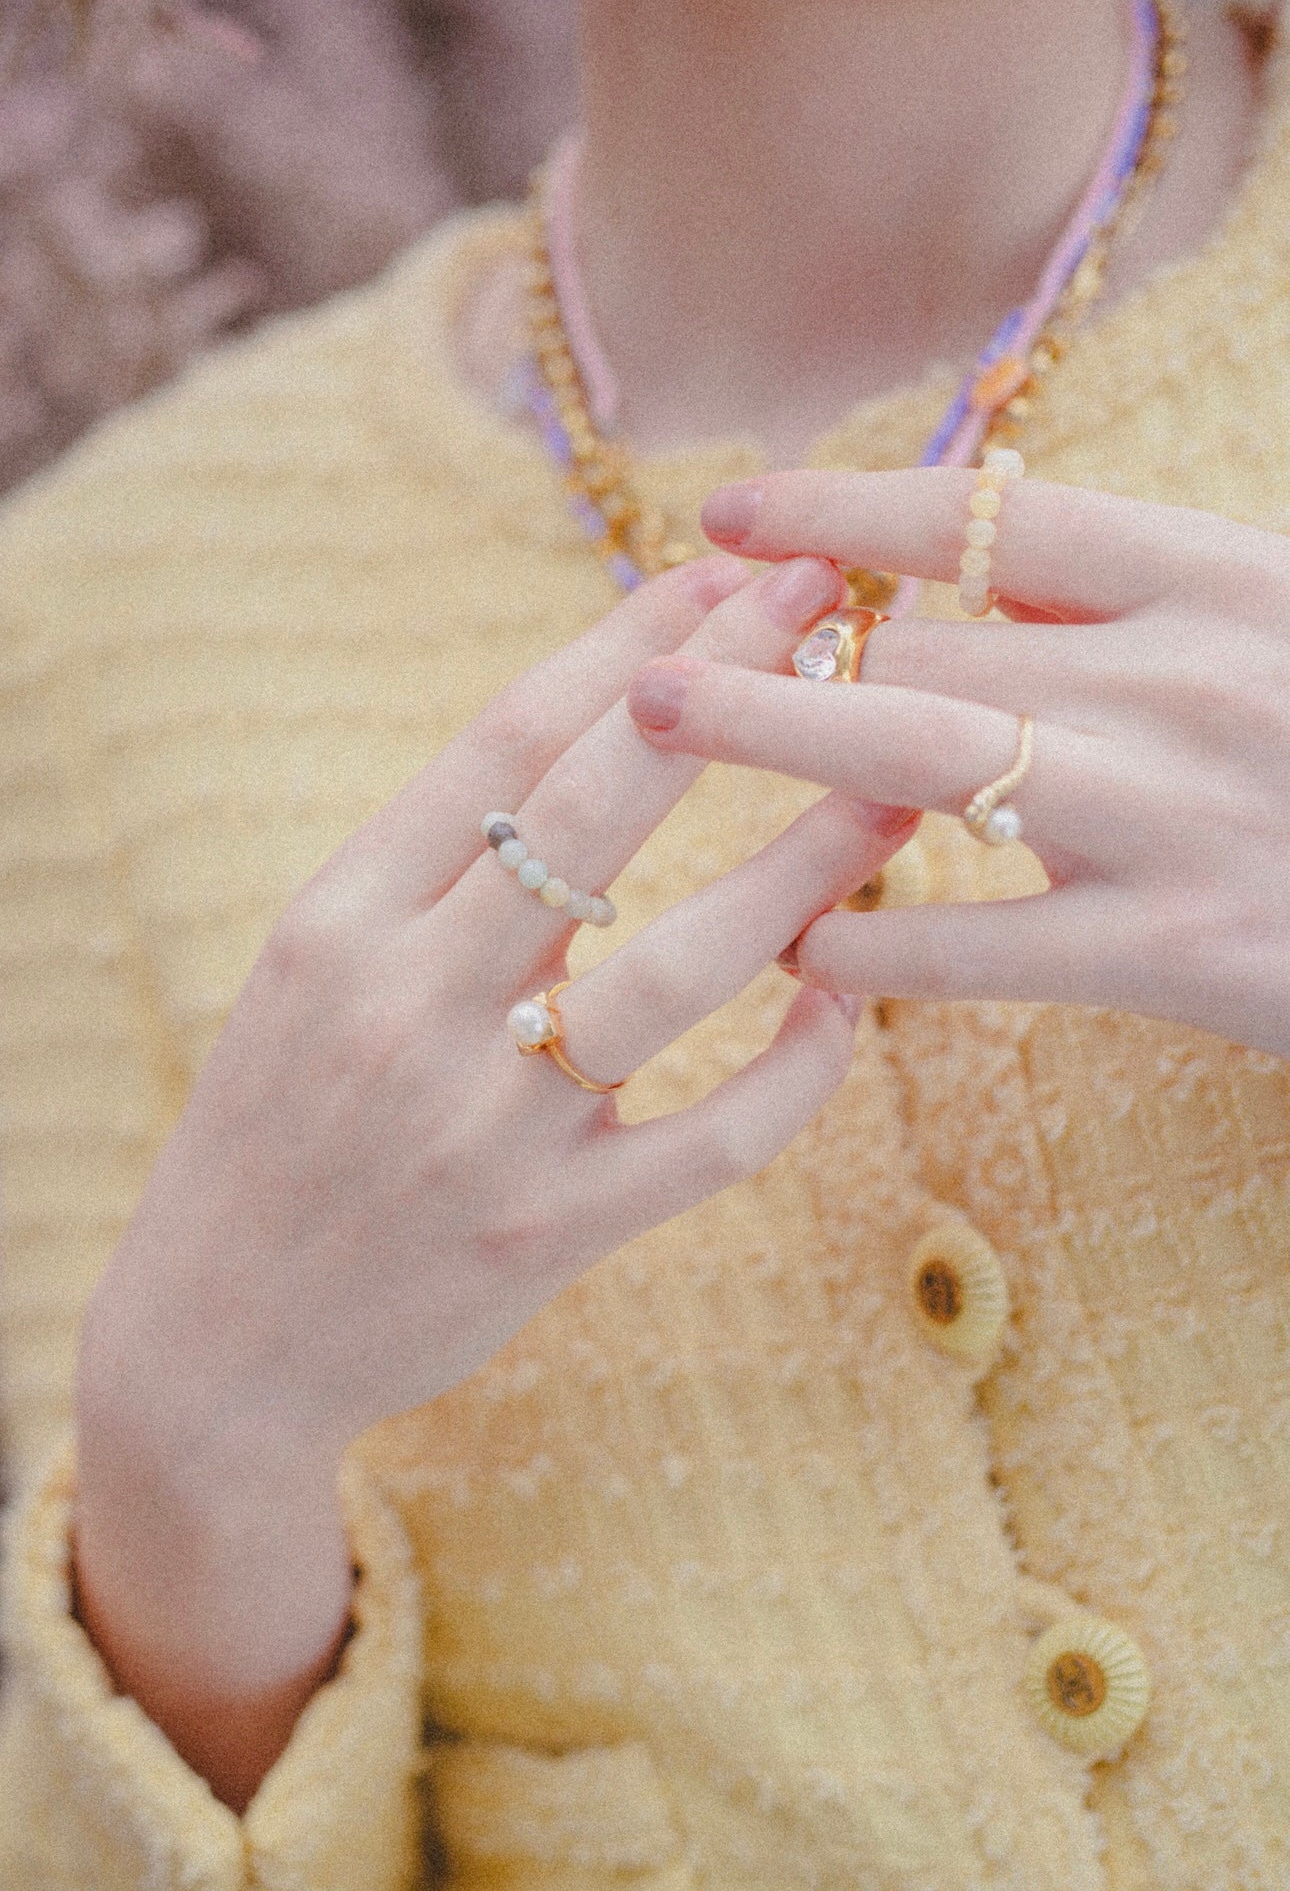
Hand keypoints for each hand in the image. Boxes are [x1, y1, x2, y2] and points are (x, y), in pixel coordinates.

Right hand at [74, 550, 911, 1806]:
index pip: (505, 743)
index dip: (629, 646)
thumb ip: (433, 868)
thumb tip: (593, 736)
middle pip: (596, 814)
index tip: (722, 573)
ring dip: (800, 866)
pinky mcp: (554, 1231)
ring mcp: (486, 1126)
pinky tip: (850, 998)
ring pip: (680, 970)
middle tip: (833, 609)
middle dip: (728, 693)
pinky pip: (713, 1137)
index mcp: (340, 919)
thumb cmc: (277, 1124)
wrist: (216, 1338)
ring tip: (894, 788)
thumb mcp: (314, 969)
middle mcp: (409, 1007)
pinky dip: (796, 1068)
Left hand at [625, 468, 1289, 1058]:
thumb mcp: (1260, 625)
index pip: (992, 518)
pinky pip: (988, 946)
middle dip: (772, 655)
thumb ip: (1113, 600)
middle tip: (642, 659)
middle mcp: (1187, 681)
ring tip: (662, 733)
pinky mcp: (1181, 953)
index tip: (733, 510)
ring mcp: (1180, 817)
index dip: (847, 510)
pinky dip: (880, 943)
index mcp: (1214, 581)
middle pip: (931, 648)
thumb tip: (946, 564)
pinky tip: (802, 943)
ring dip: (783, 750)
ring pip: (934, 767)